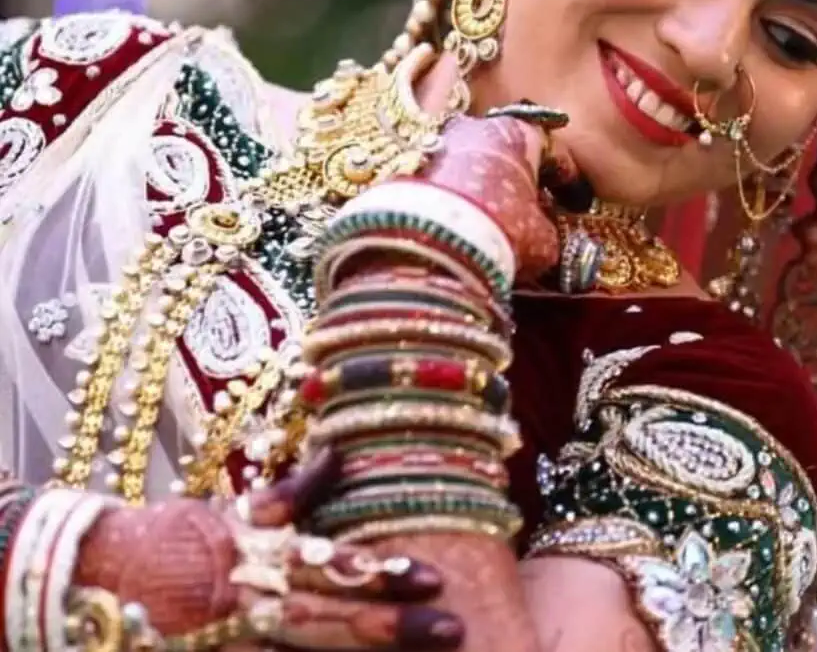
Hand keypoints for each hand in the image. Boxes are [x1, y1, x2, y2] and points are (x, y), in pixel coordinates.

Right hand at [73, 451, 463, 650]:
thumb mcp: (233, 508)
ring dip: (359, 651)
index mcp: (258, 553)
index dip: (384, 573)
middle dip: (390, 626)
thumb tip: (341, 453)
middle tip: (450, 628)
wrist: (97, 577)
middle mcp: (251, 600)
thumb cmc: (175, 537)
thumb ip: (292, 493)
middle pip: (331, 617)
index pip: (333, 564)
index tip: (433, 578)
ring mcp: (233, 640)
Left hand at [412, 111, 582, 282]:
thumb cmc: (499, 230)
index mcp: (519, 130)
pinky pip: (441, 179)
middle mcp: (476, 125)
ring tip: (492, 221)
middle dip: (518, 180)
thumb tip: (547, 237)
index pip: (552, 151)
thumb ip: (550, 231)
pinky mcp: (407, 164)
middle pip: (506, 152)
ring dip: (483, 187)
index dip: (566, 179)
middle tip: (531, 211)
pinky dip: (453, 197)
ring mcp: (437, 142)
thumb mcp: (543, 239)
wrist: (429, 243)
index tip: (574, 200)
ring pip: (471, 163)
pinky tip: (459, 224)